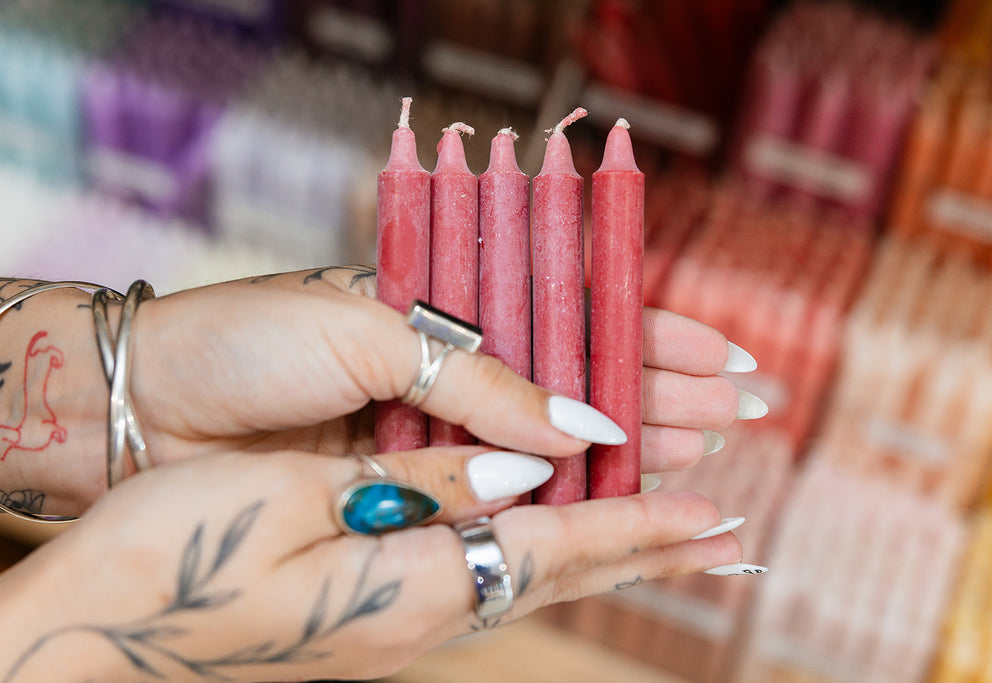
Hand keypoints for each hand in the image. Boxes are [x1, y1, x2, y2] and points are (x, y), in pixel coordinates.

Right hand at [0, 448, 743, 681]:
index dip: (636, 525)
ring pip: (523, 572)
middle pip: (555, 573)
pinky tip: (545, 529)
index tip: (711, 515)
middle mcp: (417, 617)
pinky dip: (534, 545)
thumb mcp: (294, 499)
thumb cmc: (172, 554)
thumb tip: (524, 469)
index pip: (554, 550)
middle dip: (641, 546)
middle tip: (720, 529)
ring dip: (597, 545)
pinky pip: (477, 570)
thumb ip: (422, 485)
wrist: (89, 624)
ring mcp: (393, 621)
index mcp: (408, 589)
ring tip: (660, 524)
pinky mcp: (369, 607)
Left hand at [3, 266, 759, 514]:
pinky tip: (625, 491)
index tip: (726, 355)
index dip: (651, 334)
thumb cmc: (253, 342)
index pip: (573, 314)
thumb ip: (483, 385)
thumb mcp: (372, 333)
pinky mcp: (416, 482)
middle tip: (744, 413)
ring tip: (709, 450)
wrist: (155, 403)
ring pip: (558, 441)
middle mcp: (456, 370)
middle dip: (666, 393)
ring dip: (636, 443)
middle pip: (583, 380)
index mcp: (449, 308)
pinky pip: (508, 488)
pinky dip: (567, 493)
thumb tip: (587, 431)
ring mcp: (441, 429)